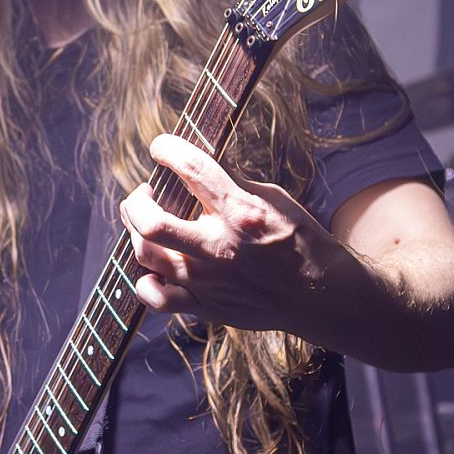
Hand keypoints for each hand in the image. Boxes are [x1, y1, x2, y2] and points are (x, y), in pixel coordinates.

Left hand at [120, 133, 345, 332]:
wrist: (317, 294)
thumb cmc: (299, 240)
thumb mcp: (274, 198)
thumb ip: (232, 183)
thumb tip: (197, 165)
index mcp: (240, 212)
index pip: (192, 168)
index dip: (167, 148)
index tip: (160, 147)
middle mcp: (219, 247)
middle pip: (151, 222)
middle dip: (137, 200)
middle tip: (146, 193)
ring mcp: (208, 281)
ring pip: (146, 255)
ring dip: (135, 231)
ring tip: (145, 221)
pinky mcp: (204, 306)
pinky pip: (155, 297)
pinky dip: (145, 281)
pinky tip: (153, 267)